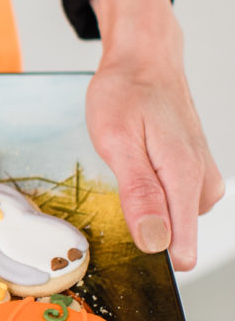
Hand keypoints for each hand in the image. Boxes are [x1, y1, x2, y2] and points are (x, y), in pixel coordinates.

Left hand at [86, 0, 223, 270]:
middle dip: (143, 227)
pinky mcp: (198, 175)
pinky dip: (155, 197)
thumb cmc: (126, 94)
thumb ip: (139, 195)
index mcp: (184, 178)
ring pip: (174, 221)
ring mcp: (203, 179)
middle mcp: (202, 183)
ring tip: (127, 170)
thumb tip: (156, 243)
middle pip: (176, 237)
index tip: (130, 260)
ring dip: (147, 209)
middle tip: (117, 189)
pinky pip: (176, 205)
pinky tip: (140, 172)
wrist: (145, 60)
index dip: (153, 259)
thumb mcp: (118, 142)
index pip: (182, 246)